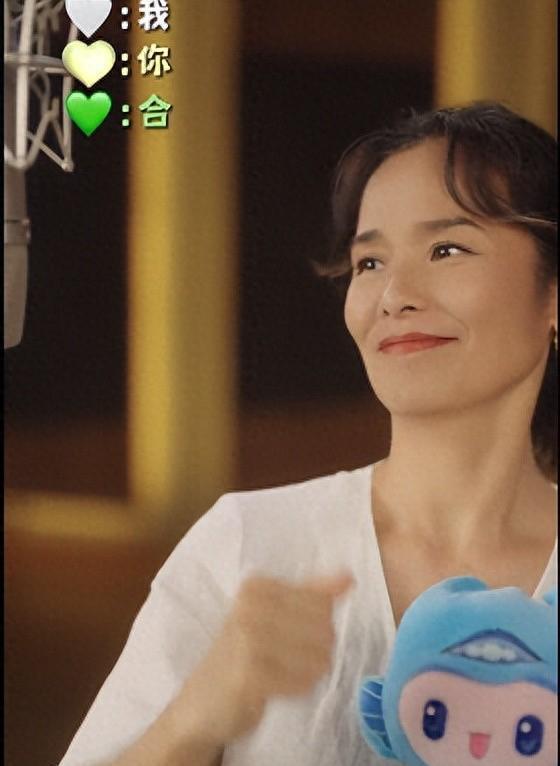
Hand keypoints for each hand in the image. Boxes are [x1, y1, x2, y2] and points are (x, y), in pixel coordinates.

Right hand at [177, 571, 354, 747]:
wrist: (201, 703)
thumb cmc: (242, 654)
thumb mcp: (273, 614)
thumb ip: (311, 593)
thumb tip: (349, 577)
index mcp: (257, 585)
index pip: (322, 601)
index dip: (320, 624)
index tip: (292, 634)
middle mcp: (249, 606)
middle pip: (324, 628)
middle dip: (318, 649)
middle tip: (289, 658)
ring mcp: (247, 640)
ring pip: (319, 656)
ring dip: (309, 672)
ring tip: (285, 673)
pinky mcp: (250, 676)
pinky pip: (303, 682)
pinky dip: (299, 688)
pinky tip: (280, 688)